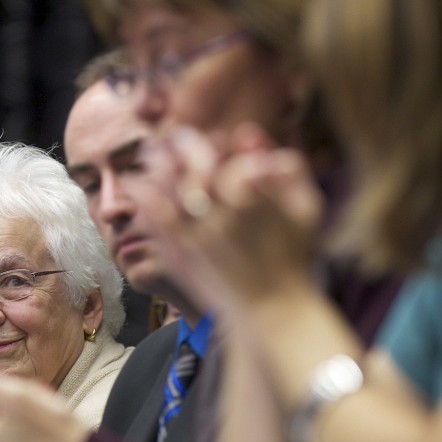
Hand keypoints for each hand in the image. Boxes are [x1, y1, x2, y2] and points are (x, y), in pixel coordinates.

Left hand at [139, 123, 324, 320]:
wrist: (273, 309)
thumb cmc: (294, 257)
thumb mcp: (306, 210)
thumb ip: (290, 167)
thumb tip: (250, 132)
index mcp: (255, 200)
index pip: (227, 159)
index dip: (219, 146)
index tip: (214, 138)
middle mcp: (222, 214)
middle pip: (194, 167)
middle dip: (185, 145)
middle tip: (178, 134)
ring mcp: (197, 234)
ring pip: (168, 187)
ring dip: (157, 163)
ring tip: (151, 149)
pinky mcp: (181, 254)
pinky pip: (153, 215)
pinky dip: (142, 194)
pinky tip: (135, 182)